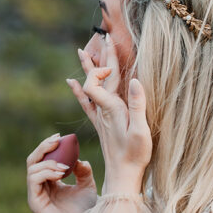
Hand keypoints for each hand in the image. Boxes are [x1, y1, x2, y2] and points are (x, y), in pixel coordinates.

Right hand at [26, 133, 96, 212]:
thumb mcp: (87, 187)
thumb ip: (83, 172)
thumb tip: (79, 160)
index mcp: (51, 182)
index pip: (43, 159)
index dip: (49, 147)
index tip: (61, 137)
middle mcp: (40, 187)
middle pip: (34, 160)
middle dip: (44, 147)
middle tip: (57, 141)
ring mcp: (36, 194)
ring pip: (32, 168)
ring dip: (49, 162)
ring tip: (65, 167)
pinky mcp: (34, 202)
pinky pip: (33, 179)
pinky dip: (46, 172)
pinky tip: (60, 173)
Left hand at [67, 35, 151, 193]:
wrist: (123, 176)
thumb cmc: (135, 156)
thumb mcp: (141, 131)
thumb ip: (138, 105)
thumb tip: (136, 79)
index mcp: (112, 109)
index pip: (95, 83)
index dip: (99, 71)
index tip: (112, 67)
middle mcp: (103, 110)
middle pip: (96, 79)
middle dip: (100, 58)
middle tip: (104, 36)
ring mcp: (101, 116)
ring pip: (91, 87)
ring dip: (89, 68)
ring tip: (82, 50)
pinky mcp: (101, 123)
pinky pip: (86, 102)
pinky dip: (79, 90)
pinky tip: (71, 81)